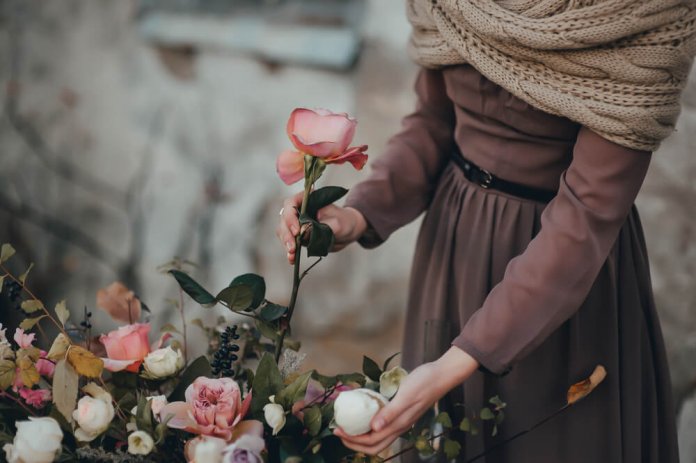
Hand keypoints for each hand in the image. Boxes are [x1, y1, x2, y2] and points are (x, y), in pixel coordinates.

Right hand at [276, 192, 367, 263]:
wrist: (347, 231)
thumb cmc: (345, 221)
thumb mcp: (337, 223)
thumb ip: (321, 227)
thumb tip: (302, 233)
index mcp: (308, 200)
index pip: (291, 204)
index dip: (290, 217)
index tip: (297, 231)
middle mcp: (299, 210)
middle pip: (284, 219)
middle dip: (287, 234)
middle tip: (293, 247)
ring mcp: (296, 223)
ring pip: (284, 231)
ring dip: (286, 244)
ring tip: (292, 255)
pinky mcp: (297, 235)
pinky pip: (289, 242)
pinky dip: (289, 251)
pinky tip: (292, 259)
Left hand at [334, 347, 478, 455]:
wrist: (441, 374)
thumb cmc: (424, 382)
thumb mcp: (406, 395)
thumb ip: (390, 413)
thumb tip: (374, 429)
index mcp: (399, 424)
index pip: (372, 441)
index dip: (353, 439)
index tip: (337, 429)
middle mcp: (400, 426)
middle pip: (374, 444)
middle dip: (354, 442)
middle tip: (338, 430)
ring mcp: (402, 420)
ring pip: (379, 436)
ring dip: (361, 435)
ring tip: (348, 425)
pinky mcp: (402, 412)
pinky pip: (384, 424)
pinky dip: (370, 424)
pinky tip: (363, 412)